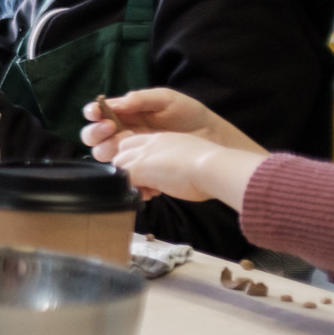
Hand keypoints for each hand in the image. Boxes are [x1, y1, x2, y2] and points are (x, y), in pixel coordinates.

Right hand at [81, 87, 261, 157]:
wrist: (214, 139)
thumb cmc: (191, 115)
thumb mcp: (167, 100)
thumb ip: (141, 99)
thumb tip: (116, 104)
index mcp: (125, 115)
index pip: (97, 115)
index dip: (92, 113)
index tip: (97, 113)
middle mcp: (122, 134)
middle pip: (94, 138)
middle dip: (97, 133)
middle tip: (113, 129)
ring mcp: (130, 154)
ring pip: (104, 157)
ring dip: (109, 152)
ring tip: (129, 147)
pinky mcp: (140, 171)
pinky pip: (122, 175)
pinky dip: (124, 172)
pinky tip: (136, 163)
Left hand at [107, 133, 264, 207]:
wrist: (214, 167)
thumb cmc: (212, 166)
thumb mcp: (191, 158)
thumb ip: (177, 162)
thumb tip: (175, 175)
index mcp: (164, 139)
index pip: (136, 143)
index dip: (136, 157)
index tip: (149, 172)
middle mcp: (150, 144)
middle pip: (122, 152)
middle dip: (128, 168)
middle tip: (147, 184)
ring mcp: (142, 155)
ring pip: (119, 165)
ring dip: (130, 180)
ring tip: (150, 191)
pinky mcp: (138, 168)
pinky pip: (123, 180)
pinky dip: (132, 190)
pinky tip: (150, 195)